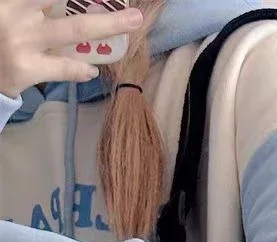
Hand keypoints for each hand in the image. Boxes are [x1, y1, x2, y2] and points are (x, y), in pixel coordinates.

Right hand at [0, 0, 142, 97]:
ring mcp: (24, 42)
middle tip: (130, 4)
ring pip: (74, 30)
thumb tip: (64, 3)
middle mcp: (18, 13)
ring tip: (133, 20)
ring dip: (109, 24)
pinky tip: (91, 69)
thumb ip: (34, 5)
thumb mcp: (8, 10)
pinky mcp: (27, 69)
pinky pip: (64, 68)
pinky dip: (80, 69)